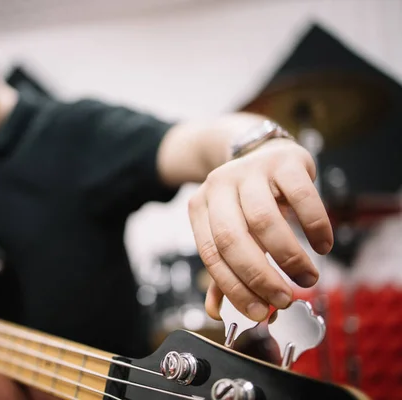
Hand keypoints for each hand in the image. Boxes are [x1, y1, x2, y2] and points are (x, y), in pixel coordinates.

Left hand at [188, 139, 332, 321]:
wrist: (262, 151)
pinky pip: (301, 198)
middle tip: (284, 299)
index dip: (233, 287)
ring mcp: (250, 170)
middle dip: (259, 277)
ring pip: (264, 220)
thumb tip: (215, 312)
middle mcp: (219, 186)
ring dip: (289, 257)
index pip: (211, 253)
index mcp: (200, 207)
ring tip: (308, 278)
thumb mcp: (229, 231)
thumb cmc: (246, 203)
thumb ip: (224, 270)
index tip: (258, 312)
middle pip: (232, 238)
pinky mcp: (284, 162)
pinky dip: (314, 227)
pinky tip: (322, 247)